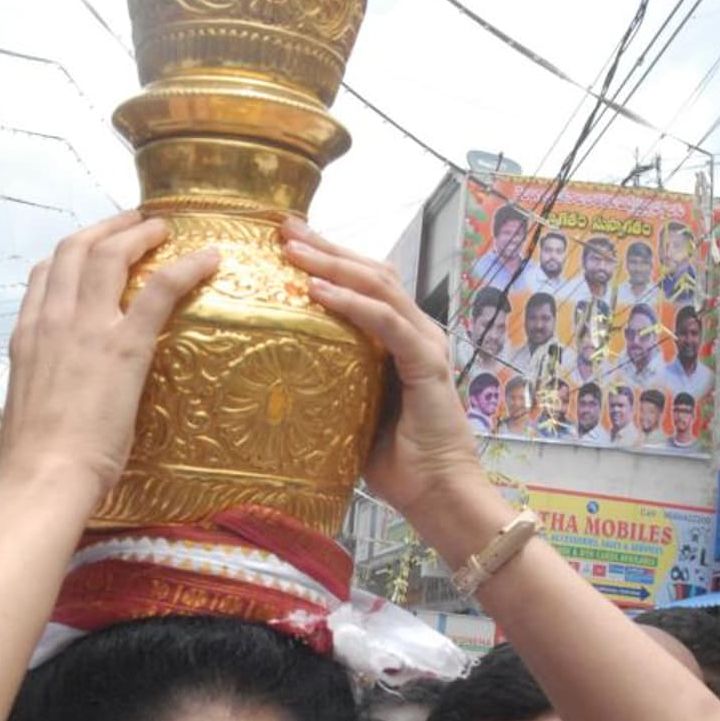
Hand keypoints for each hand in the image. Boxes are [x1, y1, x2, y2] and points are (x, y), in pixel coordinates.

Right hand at [0, 215, 217, 500]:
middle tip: (134, 222)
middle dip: (106, 227)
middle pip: (76, 248)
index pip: (44, 274)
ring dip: (139, 233)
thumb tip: (18, 432)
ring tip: (163, 228)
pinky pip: (160, 288)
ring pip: (111, 253)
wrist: (43, 477)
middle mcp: (52, 320)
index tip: (92, 249)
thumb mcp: (15, 421)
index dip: (71, 254)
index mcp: (26, 337)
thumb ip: (25, 407)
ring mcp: (86, 328)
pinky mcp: (125, 346)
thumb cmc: (28, 464)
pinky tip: (210, 259)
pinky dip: (187, 267)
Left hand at [281, 219, 485, 519]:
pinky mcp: (427, 364)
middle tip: (285, 226)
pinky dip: (352, 304)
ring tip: (294, 249)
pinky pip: (387, 323)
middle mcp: (418, 331)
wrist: (438, 494)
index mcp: (401, 338)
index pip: (365, 283)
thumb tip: (281, 371)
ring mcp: (426, 344)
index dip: (329, 258)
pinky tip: (319, 292)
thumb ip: (333, 381)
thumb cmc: (396, 462)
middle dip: (327, 246)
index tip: (287, 240)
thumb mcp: (352, 410)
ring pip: (379, 286)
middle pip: (371, 272)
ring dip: (334, 264)